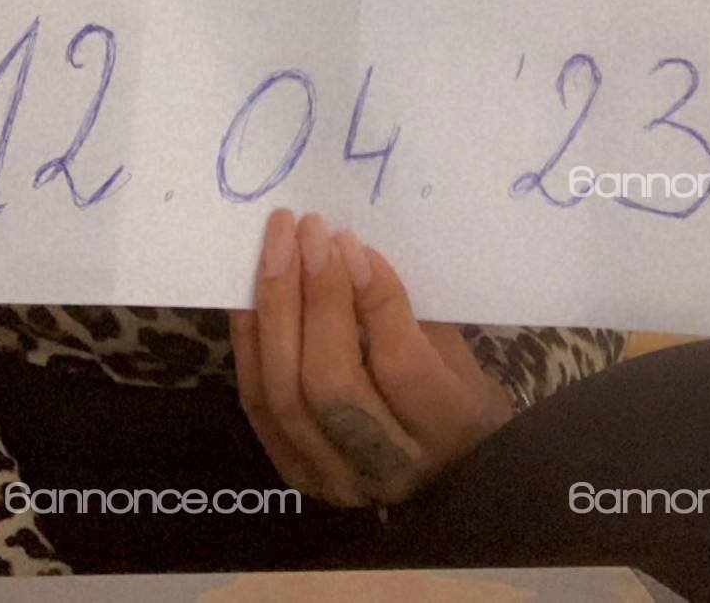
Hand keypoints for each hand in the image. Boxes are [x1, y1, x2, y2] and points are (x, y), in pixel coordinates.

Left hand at [230, 209, 513, 507]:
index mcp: (447, 428)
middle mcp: (388, 468)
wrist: (446, 471)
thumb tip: (347, 251)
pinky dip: (252, 342)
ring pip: (286, 395)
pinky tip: (252, 293)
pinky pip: (258, 404)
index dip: (372, 299)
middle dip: (314, 297)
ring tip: (277, 247)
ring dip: (275, 311)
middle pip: (331, 383)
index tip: (350, 241)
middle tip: (308, 230)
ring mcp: (335, 479)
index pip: (400, 365)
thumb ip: (407, 311)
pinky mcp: (296, 474)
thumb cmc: (457, 393)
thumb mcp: (455, 350)